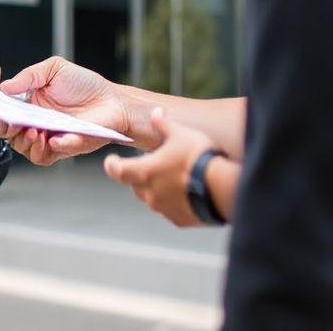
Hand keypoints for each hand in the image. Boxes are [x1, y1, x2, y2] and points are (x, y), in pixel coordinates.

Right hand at [0, 56, 134, 164]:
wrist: (113, 101)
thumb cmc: (84, 85)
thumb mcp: (54, 69)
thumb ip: (29, 76)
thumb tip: (4, 87)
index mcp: (29, 104)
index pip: (4, 114)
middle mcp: (35, 123)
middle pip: (10, 135)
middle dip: (8, 130)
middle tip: (14, 123)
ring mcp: (48, 138)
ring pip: (25, 150)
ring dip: (25, 142)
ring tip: (33, 131)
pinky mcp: (63, 149)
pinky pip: (47, 157)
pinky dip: (46, 149)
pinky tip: (51, 138)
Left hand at [103, 108, 217, 227]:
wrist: (222, 187)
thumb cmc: (198, 158)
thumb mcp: (180, 134)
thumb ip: (163, 125)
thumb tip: (155, 113)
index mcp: (144, 171)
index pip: (116, 170)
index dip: (111, 165)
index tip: (111, 161)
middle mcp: (149, 194)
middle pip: (136, 185)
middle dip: (140, 175)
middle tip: (153, 164)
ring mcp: (163, 209)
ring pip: (153, 198)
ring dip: (158, 189)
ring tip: (175, 177)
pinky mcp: (178, 220)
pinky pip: (171, 210)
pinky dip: (174, 202)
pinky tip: (188, 192)